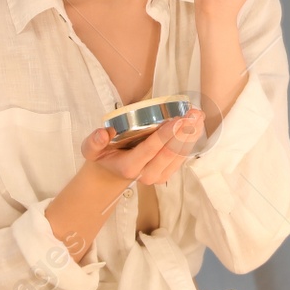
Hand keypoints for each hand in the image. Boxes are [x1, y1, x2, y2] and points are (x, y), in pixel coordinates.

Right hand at [79, 109, 205, 186]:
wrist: (112, 174)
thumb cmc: (104, 156)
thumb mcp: (90, 150)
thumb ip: (93, 142)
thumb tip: (103, 133)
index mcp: (130, 166)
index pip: (150, 150)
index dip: (165, 135)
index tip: (178, 119)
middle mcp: (147, 174)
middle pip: (170, 153)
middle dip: (184, 133)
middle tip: (194, 114)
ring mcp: (160, 176)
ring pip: (180, 155)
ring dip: (191, 135)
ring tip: (199, 116)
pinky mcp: (168, 173)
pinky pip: (182, 157)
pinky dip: (191, 140)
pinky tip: (197, 125)